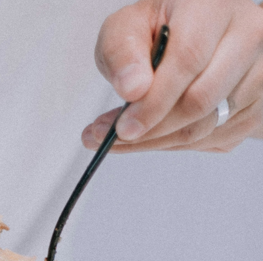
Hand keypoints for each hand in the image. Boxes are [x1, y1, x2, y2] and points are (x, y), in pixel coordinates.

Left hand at [83, 0, 262, 152]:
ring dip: (160, 141)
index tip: (123, 127)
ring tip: (127, 137)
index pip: (188, 60)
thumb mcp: (128, 29)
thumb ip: (122, 52)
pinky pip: (214, 138)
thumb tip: (133, 89)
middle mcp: (248, 34)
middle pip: (201, 100)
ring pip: (207, 126)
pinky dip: (176, 144)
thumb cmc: (160, 29)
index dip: (154, 101)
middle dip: (152, 129)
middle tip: (115, 137)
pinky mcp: (257, 102)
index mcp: (213, 7)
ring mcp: (259, 70)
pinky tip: (154, 134)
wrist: (197, 35)